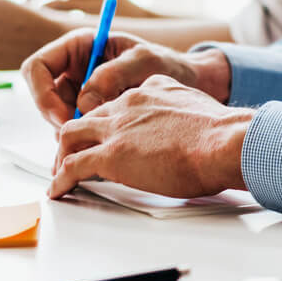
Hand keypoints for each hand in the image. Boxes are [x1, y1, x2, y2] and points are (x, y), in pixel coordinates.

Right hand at [21, 31, 231, 125]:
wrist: (192, 85)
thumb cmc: (170, 65)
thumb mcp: (145, 62)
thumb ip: (114, 76)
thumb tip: (85, 102)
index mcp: (80, 46)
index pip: (38, 67)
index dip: (42, 94)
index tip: (65, 118)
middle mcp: (76, 70)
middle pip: (43, 98)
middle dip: (57, 121)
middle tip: (80, 141)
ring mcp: (82, 93)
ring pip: (57, 118)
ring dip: (71, 135)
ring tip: (100, 145)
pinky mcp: (93, 115)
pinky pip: (77, 131)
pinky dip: (85, 143)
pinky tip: (106, 150)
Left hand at [49, 76, 252, 198]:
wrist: (224, 142)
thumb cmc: (223, 135)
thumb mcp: (199, 110)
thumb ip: (184, 117)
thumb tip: (191, 137)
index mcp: (151, 90)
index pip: (117, 104)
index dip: (107, 122)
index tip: (106, 136)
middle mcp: (128, 103)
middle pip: (88, 117)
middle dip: (77, 137)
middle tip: (73, 154)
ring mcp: (117, 128)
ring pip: (71, 136)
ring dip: (62, 156)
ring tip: (59, 173)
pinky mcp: (111, 155)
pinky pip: (73, 166)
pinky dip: (60, 179)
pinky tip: (57, 190)